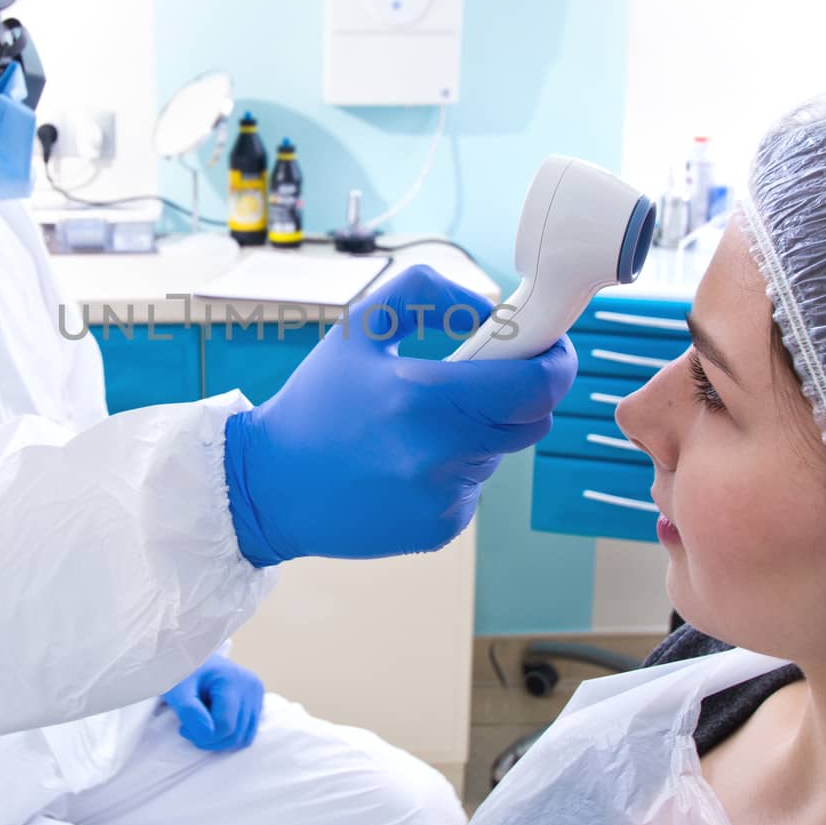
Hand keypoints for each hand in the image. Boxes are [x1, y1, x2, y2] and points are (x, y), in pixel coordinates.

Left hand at [160, 654, 264, 751]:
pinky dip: (228, 736)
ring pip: (244, 738)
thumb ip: (189, 711)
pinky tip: (212, 724)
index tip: (182, 727)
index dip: (202, 736)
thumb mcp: (178, 690)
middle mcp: (252, 686)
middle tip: (189, 729)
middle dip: (210, 741)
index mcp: (233, 680)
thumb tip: (209, 734)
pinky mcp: (256, 702)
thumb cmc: (182, 673)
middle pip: (236, 735)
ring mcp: (257, 695)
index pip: (225, 726)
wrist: (190, 657)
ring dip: (219, 741)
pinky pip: (246, 733)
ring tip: (200, 726)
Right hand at [224, 265, 577, 565]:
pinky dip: (454, 471)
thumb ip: (428, 295)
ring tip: (414, 428)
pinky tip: (404, 465)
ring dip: (477, 434)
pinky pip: (474, 488)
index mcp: (422, 396)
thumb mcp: (359, 327)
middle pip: (529, 419)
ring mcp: (443, 498)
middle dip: (514, 395)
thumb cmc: (315, 402)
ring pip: (499, 453)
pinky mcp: (442, 529)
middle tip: (474, 382)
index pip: (534, 384)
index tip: (551, 348)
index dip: (555, 362)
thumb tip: (488, 311)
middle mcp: (439, 453)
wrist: (269, 485)